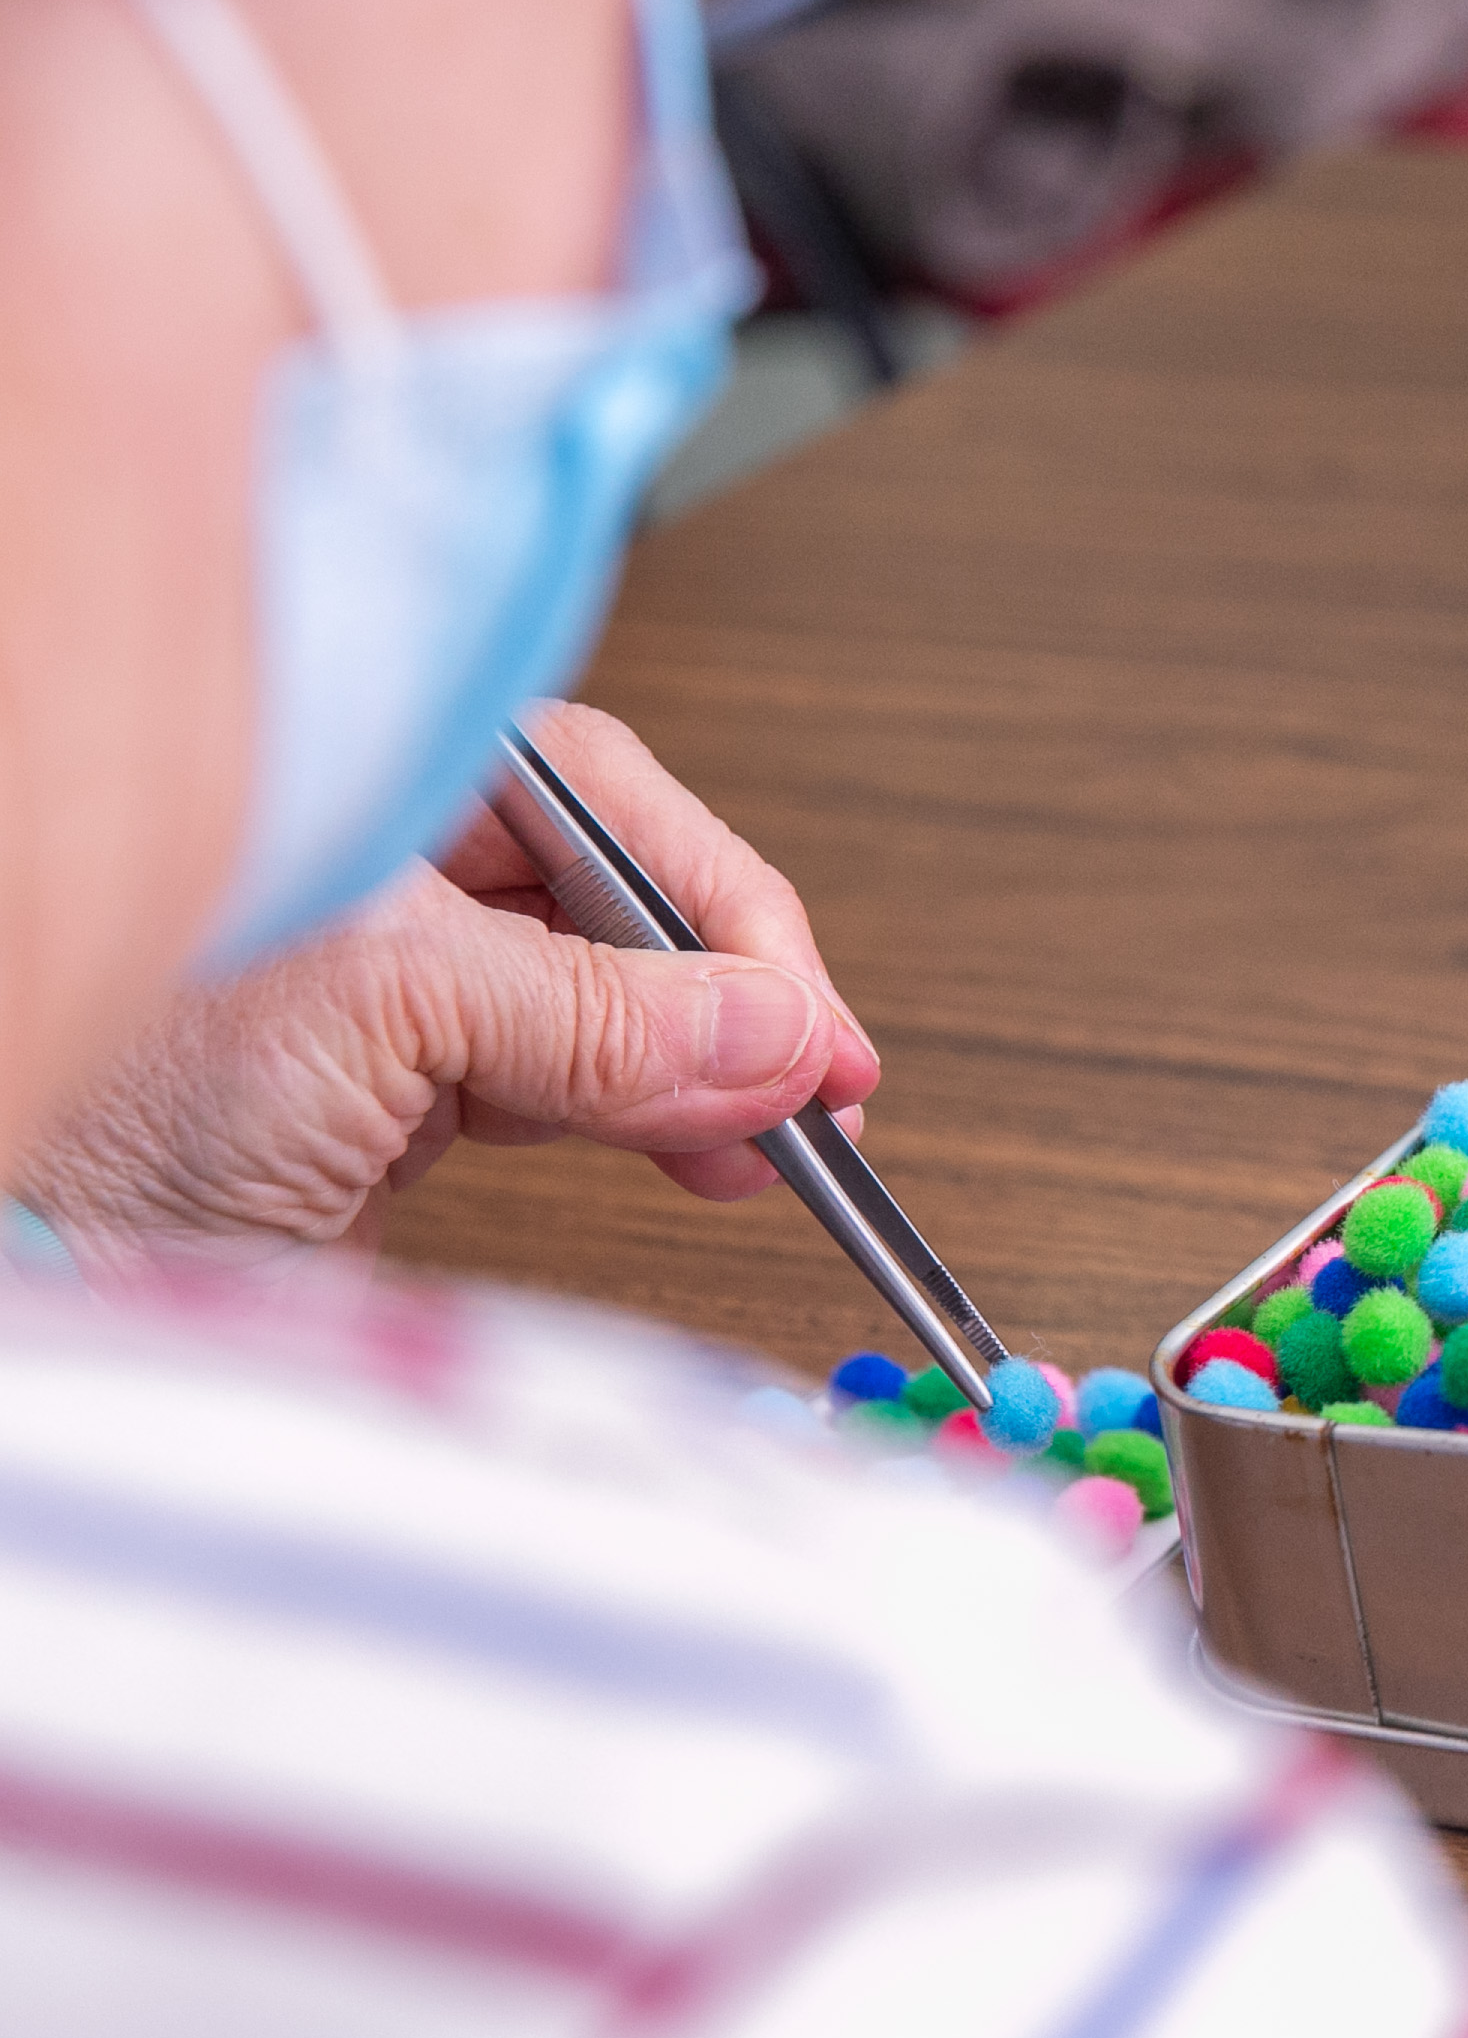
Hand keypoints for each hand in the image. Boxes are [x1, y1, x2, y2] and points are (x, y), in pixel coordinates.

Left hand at [17, 703, 878, 1284]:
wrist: (36, 1248)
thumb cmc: (113, 1092)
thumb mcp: (385, 1014)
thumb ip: (595, 1019)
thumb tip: (779, 1034)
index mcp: (375, 789)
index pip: (610, 803)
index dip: (729, 908)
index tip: (808, 1023)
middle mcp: (395, 872)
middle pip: (628, 902)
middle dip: (735, 996)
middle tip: (819, 1087)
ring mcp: (405, 987)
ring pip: (617, 1005)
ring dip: (712, 1073)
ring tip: (776, 1142)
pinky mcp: (407, 1095)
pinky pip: (578, 1087)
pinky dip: (658, 1125)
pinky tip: (710, 1158)